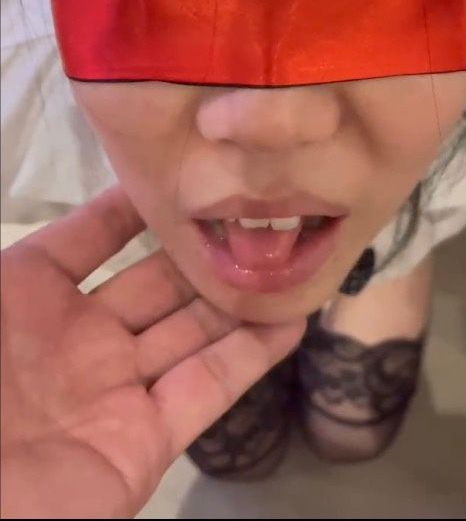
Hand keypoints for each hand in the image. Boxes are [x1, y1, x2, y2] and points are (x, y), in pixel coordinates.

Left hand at [1, 186, 304, 518]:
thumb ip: (50, 248)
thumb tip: (112, 193)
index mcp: (30, 302)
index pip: (92, 238)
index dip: (136, 205)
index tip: (188, 169)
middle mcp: (80, 340)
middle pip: (155, 284)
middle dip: (202, 251)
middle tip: (259, 215)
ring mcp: (116, 391)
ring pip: (190, 332)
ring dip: (238, 298)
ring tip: (288, 258)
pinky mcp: (144, 442)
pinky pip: (205, 391)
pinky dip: (251, 357)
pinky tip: (291, 320)